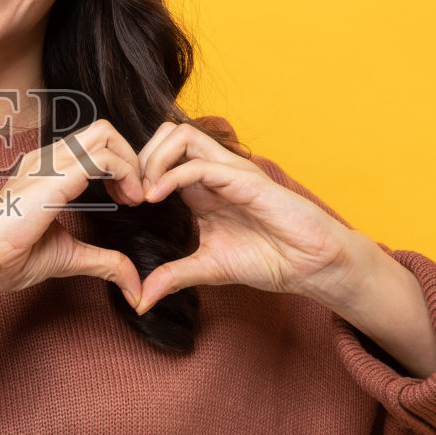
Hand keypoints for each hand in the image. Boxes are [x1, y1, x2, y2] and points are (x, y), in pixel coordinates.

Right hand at [0, 118, 147, 309]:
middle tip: (135, 195)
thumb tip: (134, 286)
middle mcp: (48, 159)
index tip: (126, 199)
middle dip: (130, 157)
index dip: (119, 166)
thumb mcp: (71, 256)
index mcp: (46, 170)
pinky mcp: (56, 176)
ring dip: (131, 163)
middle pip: (103, 130)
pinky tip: (127, 201)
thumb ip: (104, 262)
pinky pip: (104, 158)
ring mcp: (50, 162)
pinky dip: (126, 174)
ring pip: (106, 134)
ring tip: (134, 198)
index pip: (92, 144)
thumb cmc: (12, 257)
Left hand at [132, 121, 363, 313]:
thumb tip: (140, 300)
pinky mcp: (245, 180)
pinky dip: (171, 175)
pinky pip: (201, 164)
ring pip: (181, 136)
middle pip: (167, 133)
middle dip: (140, 156)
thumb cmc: (269, 259)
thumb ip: (173, 277)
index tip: (124, 202)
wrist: (311, 265)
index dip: (137, 171)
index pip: (161, 155)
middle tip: (131, 193)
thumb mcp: (207, 269)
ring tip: (144, 194)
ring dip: (153, 159)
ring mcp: (230, 172)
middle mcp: (214, 172)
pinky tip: (157, 198)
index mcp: (202, 188)